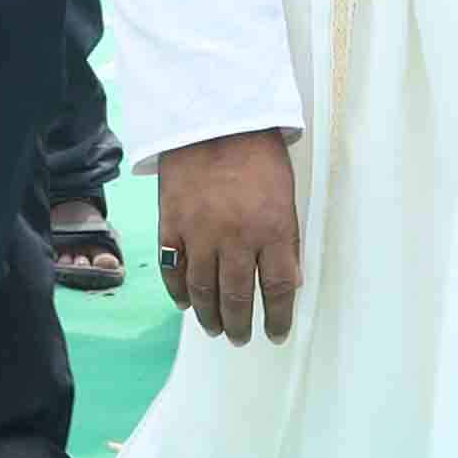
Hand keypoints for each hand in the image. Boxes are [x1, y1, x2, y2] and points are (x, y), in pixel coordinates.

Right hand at [151, 128, 305, 344]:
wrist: (212, 119)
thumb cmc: (256, 153)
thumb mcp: (286, 195)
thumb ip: (286, 239)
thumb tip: (287, 278)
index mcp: (272, 229)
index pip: (279, 289)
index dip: (279, 318)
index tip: (277, 332)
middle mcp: (236, 238)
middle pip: (238, 297)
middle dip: (240, 324)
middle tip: (240, 337)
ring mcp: (199, 233)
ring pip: (202, 290)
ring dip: (209, 315)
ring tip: (214, 328)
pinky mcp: (171, 224)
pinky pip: (172, 268)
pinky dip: (177, 290)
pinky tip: (183, 303)